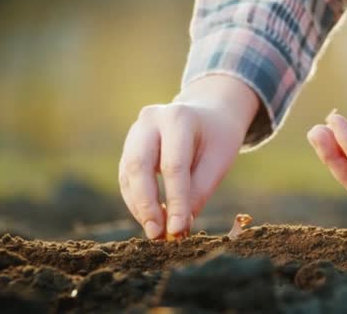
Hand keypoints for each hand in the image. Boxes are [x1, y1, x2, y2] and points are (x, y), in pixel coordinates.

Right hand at [119, 75, 258, 238]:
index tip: (178, 231)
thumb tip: (178, 227)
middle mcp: (150, 120)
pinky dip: (137, 201)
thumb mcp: (219, 160)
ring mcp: (136, 131)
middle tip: (157, 234)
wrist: (209, 113)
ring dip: (139, 207)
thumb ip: (199, 191)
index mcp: (178, 117)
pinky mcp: (129, 146)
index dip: (175, 201)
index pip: (173, 165)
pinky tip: (150, 219)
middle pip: (139, 166)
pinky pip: (127, 177)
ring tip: (156, 232)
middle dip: (146, 205)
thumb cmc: (218, 137)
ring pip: (128, 174)